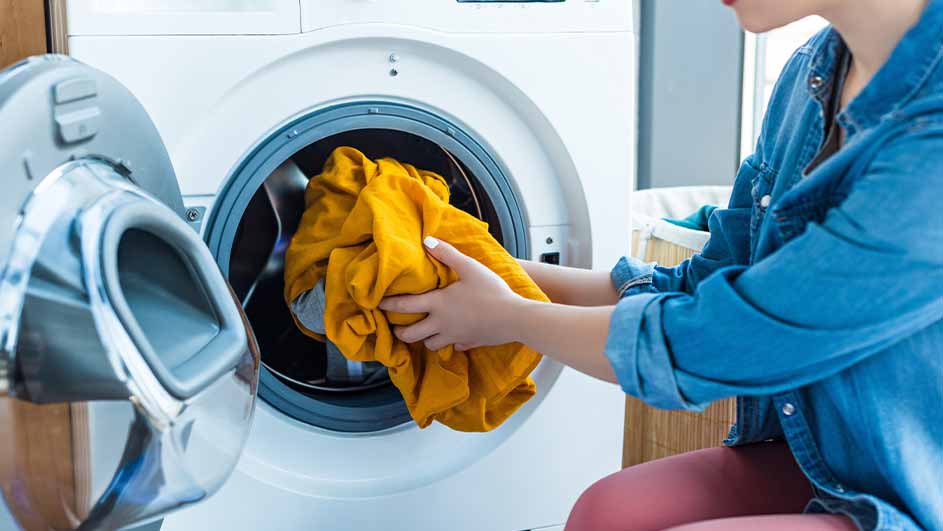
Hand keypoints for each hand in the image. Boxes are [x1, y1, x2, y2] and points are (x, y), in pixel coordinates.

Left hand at [378, 237, 526, 350]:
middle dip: (400, 331)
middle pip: (411, 334)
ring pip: (430, 345)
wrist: (515, 318)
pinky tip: (453, 336)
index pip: (404, 305)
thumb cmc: (491, 290)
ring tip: (423, 332)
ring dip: (424, 339)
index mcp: (438, 304)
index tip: (377, 304)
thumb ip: (447, 254)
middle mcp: (441, 324)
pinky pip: (454, 346)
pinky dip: (450, 342)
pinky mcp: (469, 343)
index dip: (388, 304)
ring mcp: (454, 336)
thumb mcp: (469, 267)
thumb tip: (427, 240)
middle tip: (397, 326)